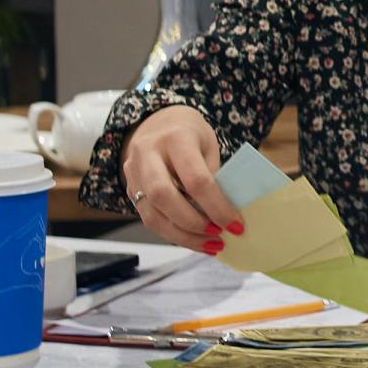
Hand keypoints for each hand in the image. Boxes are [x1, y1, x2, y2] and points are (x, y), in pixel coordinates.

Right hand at [120, 105, 241, 254]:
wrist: (159, 122)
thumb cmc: (191, 135)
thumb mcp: (209, 145)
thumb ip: (214, 175)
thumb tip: (227, 214)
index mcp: (175, 138)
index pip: (195, 179)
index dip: (217, 206)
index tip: (236, 224)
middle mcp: (147, 154)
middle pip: (164, 197)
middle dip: (194, 223)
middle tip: (220, 235)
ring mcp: (133, 172)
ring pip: (152, 214)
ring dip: (183, 236)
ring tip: (211, 245)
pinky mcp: (130, 189)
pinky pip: (149, 218)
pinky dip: (173, 233)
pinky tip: (194, 240)